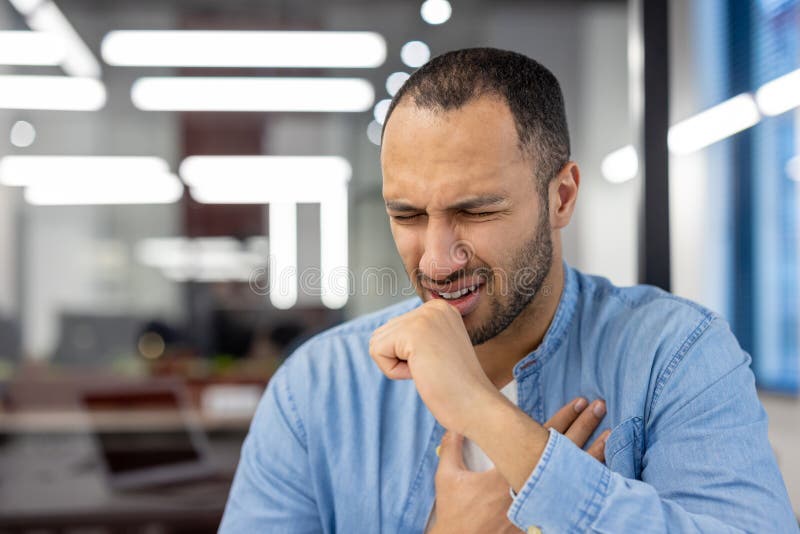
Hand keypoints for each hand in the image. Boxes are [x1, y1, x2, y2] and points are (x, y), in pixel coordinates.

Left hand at [369, 299, 496, 433]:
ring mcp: (424, 316)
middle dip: (400, 360)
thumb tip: (380, 338)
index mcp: (440, 309)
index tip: (438, 364)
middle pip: (383, 333)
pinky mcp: (413, 331)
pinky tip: (422, 372)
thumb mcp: (435, 351)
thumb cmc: (456, 388)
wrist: (476, 406)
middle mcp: (433, 306)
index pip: (395, 329)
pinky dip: (394, 371)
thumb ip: (414, 337)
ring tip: (428, 370)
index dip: (408, 356)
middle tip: (433, 369)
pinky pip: (377, 352)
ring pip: (377, 342)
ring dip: (396, 366)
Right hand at [429, 399, 608, 533]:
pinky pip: (570, 502)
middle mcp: (528, 487)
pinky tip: (602, 479)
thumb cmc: (454, 513)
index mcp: (509, 471)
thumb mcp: (448, 476)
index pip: (541, 436)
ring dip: (592, 456)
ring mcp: (538, 507)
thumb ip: (452, 446)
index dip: (562, 416)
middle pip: (563, 451)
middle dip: (584, 427)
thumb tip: (455, 425)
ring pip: (573, 478)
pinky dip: (586, 489)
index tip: (578, 402)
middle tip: (600, 407)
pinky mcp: (542, 522)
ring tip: (611, 438)